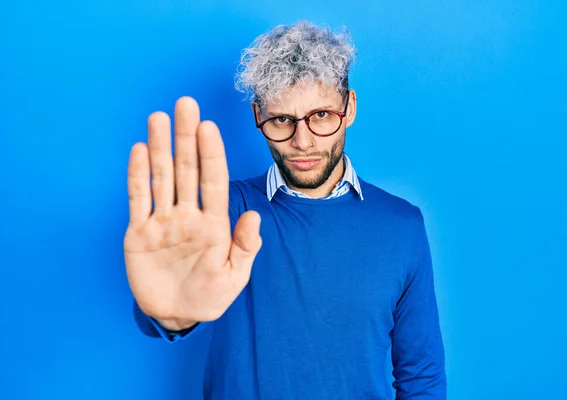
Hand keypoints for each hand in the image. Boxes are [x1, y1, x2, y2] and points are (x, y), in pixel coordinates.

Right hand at [124, 97, 261, 329]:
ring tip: (158, 118)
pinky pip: (138, 200)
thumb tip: (254, 216)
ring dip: (160, 148)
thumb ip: (245, 247)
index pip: (214, 181)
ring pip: (162, 177)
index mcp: (214, 224)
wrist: (177, 314)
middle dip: (186, 138)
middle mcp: (188, 215)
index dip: (212, 154)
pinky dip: (137, 177)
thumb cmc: (210, 297)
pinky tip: (139, 151)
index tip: (209, 126)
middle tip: (186, 104)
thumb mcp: (234, 277)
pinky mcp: (139, 233)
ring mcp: (163, 221)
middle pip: (187, 170)